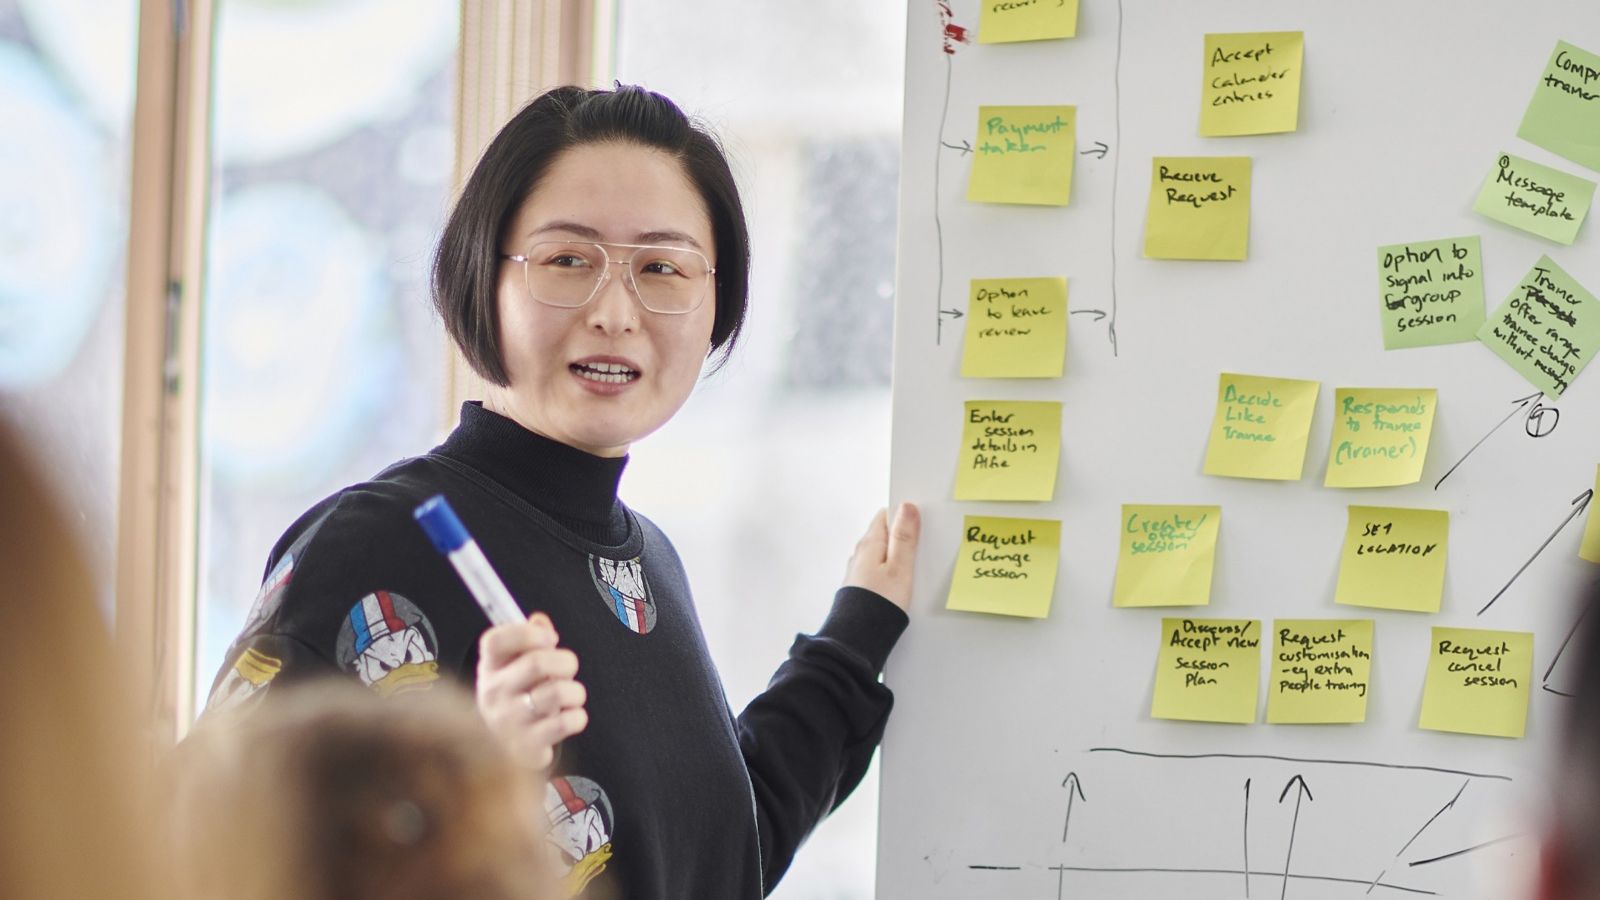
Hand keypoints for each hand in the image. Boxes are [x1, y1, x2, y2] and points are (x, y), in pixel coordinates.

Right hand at [476, 612, 587, 769]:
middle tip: (568, 670)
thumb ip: (529, 641)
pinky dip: (578, 717)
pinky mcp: (528, 746)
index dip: (528, 633)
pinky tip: (569, 717)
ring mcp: (509, 721)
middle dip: (566, 661)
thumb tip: (540, 620)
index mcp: (490, 668)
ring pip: (558, 692)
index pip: (495, 640)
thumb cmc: (517, 700)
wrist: (504, 752)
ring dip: (576, 691)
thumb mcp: (515, 668)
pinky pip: (567, 722)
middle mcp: (494, 693)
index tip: (549, 638)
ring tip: (571, 696)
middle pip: (537, 663)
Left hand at [843, 502, 919, 611]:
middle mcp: (861, 554)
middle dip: (904, 534)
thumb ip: (904, 537)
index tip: (922, 519)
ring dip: (899, 554)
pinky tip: (905, 580)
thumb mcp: (899, 567)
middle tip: (925, 541)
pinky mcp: (864, 586)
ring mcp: (861, 570)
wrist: (859, 638)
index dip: (904, 514)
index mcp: (870, 543)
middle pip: (885, 534)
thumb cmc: (879, 604)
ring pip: (884, 553)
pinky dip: (893, 569)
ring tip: (919, 562)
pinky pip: (881, 570)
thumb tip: (906, 507)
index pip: (886, 515)